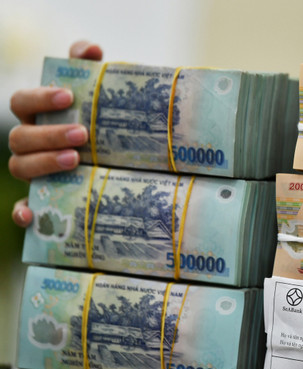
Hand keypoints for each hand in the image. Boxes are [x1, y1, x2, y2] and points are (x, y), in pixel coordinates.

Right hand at [9, 40, 102, 226]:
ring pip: (20, 168)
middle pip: (20, 138)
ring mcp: (33, 171)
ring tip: (76, 159)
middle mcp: (29, 143)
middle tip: (83, 134)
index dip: (39, 99)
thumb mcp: (96, 92)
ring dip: (43, 164)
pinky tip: (30, 216)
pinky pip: (23, 208)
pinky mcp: (43, 198)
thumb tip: (92, 50)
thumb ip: (89, 66)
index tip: (68, 97)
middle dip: (49, 135)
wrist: (115, 155)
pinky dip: (23, 212)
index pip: (22, 102)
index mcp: (37, 116)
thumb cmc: (97, 119)